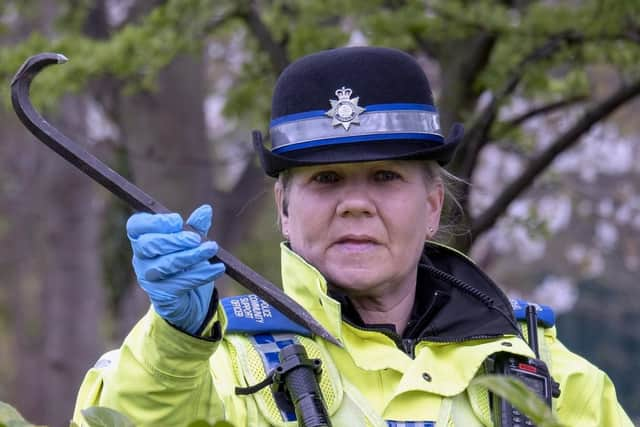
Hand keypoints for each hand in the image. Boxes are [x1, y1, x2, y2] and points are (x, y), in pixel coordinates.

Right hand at [126, 204, 224, 333]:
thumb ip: (195, 227)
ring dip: (192, 256)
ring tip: (212, 249)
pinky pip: (181, 283)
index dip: (155, 222)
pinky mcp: (161, 295)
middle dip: (174, 240)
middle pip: (148, 245)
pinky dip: (201, 274)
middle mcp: (140, 258)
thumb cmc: (186, 263)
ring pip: (166, 265)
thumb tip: (206, 210)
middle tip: (197, 239)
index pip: (136, 226)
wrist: (189, 299)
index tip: (178, 220)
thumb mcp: (192, 243)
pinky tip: (218, 268)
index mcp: (142, 239)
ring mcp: (148, 278)